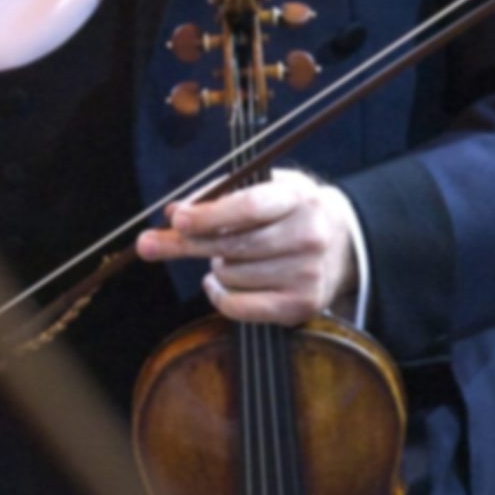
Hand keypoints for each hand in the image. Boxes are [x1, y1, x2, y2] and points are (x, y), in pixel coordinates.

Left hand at [137, 168, 357, 325]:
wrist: (345, 244)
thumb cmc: (292, 211)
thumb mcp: (267, 188)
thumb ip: (221, 195)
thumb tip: (174, 213)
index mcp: (297, 198)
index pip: (250, 206)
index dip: (210, 214)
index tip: (177, 219)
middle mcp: (307, 236)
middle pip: (233, 245)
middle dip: (187, 244)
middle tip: (149, 244)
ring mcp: (307, 274)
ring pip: (231, 275)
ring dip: (216, 265)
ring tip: (227, 256)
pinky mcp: (301, 305)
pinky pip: (240, 307)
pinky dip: (219, 296)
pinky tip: (218, 283)